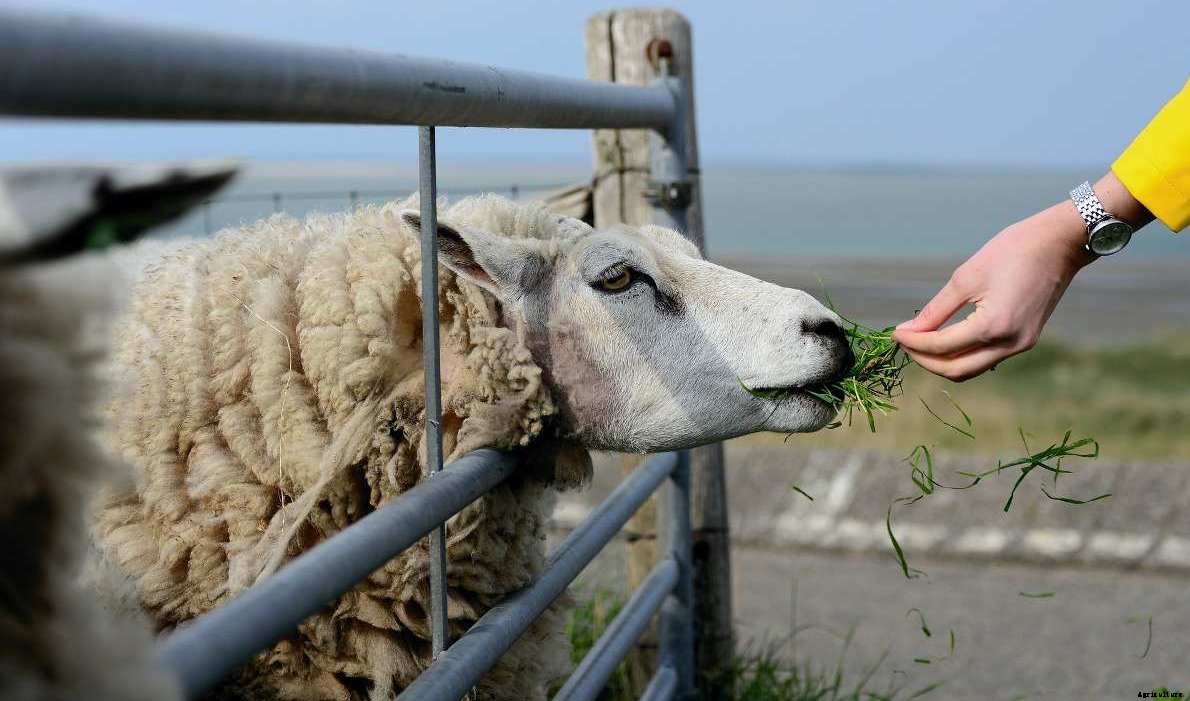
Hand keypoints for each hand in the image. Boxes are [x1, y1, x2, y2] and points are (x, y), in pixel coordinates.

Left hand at [892, 172, 1148, 381]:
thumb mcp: (966, 277)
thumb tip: (909, 331)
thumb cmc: (1013, 251)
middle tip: (905, 341)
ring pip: (971, 369)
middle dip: (924, 360)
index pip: (942, 347)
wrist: (1060, 243)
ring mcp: (1021, 345)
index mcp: (994, 326)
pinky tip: (946, 339)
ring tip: (920, 342)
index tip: (895, 333)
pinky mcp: (1025, 340)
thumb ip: (936, 310)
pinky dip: (962, 355)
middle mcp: (1011, 344)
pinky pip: (986, 359)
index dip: (913, 343)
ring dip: (942, 361)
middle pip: (956, 370)